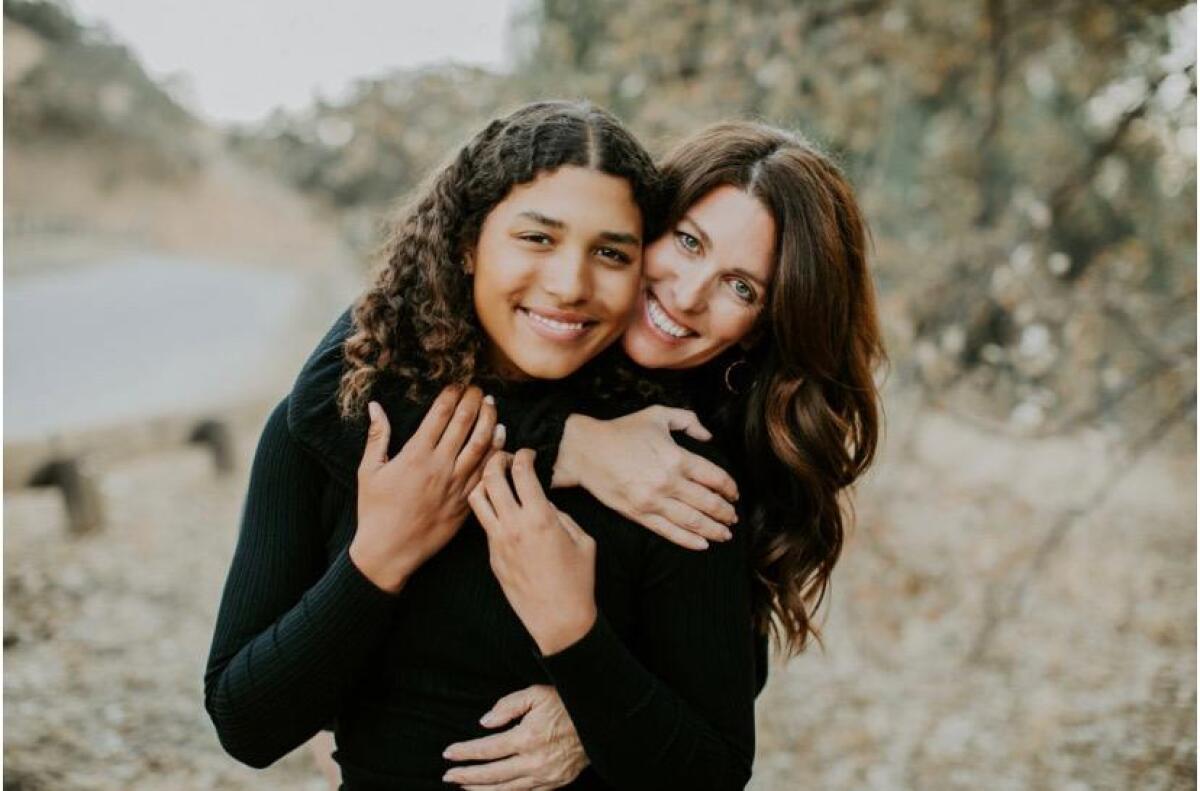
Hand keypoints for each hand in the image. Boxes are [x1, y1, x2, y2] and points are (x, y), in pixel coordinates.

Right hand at [350, 385, 502, 592]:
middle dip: (474, 401)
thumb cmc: (375, 511)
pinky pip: (487, 472)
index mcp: (415, 455)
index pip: (441, 415)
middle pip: (465, 424)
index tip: (458, 383)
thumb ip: (377, 436)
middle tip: (479, 388)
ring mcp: (456, 485)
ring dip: (490, 421)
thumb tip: (375, 406)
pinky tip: (501, 438)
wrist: (389, 551)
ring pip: (482, 445)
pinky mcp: (466, 501)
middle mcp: (440, 466)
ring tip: (492, 406)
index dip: (452, 395)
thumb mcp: (369, 471)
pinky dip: (497, 452)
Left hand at [442, 685, 587, 789]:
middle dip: (467, 775)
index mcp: (527, 737)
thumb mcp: (536, 693)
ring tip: (465, 786)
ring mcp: (545, 776)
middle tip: (448, 775)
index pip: (487, 749)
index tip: (448, 753)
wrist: (601, 721)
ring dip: (483, 789)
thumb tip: (485, 723)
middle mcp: (534, 762)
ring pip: (506, 789)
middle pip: (492, 774)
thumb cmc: (567, 702)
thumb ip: (507, 706)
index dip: (465, 752)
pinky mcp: (556, 783)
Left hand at [470, 449, 596, 655]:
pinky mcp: (492, 556)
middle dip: (496, 459)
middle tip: (505, 458)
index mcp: (540, 518)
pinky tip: (501, 509)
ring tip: (496, 480)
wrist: (558, 619)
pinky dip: (489, 508)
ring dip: (484, 482)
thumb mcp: (583, 540)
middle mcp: (514, 526)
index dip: (524, 455)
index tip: (528, 454)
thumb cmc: (578, 581)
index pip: (522, 471)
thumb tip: (545, 503)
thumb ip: (562, 515)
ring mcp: (498, 542)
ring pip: (477, 499)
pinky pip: (484, 523)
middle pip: (491, 477)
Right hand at [552, 406, 738, 549]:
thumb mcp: (658, 414)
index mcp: (676, 457)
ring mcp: (653, 500)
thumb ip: (688, 420)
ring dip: (713, 529)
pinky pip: (668, 531)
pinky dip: (688, 540)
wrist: (585, 451)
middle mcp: (668, 481)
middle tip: (733, 517)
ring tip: (725, 534)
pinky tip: (703, 545)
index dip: (729, 488)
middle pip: (707, 502)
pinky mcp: (638, 513)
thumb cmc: (622, 431)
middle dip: (725, 512)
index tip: (734, 493)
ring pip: (692, 521)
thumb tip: (708, 436)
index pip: (714, 477)